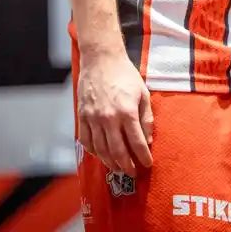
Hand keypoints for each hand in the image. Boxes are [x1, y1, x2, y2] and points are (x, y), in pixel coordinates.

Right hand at [75, 49, 153, 176]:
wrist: (101, 59)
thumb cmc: (124, 75)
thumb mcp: (143, 93)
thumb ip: (147, 118)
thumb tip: (148, 140)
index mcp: (127, 111)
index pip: (137, 142)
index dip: (143, 157)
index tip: (147, 164)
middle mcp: (109, 118)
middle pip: (117, 151)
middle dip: (127, 165)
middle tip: (132, 172)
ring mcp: (93, 118)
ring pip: (100, 149)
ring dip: (110, 162)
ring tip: (118, 167)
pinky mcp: (82, 116)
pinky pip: (86, 140)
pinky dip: (93, 151)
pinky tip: (101, 154)